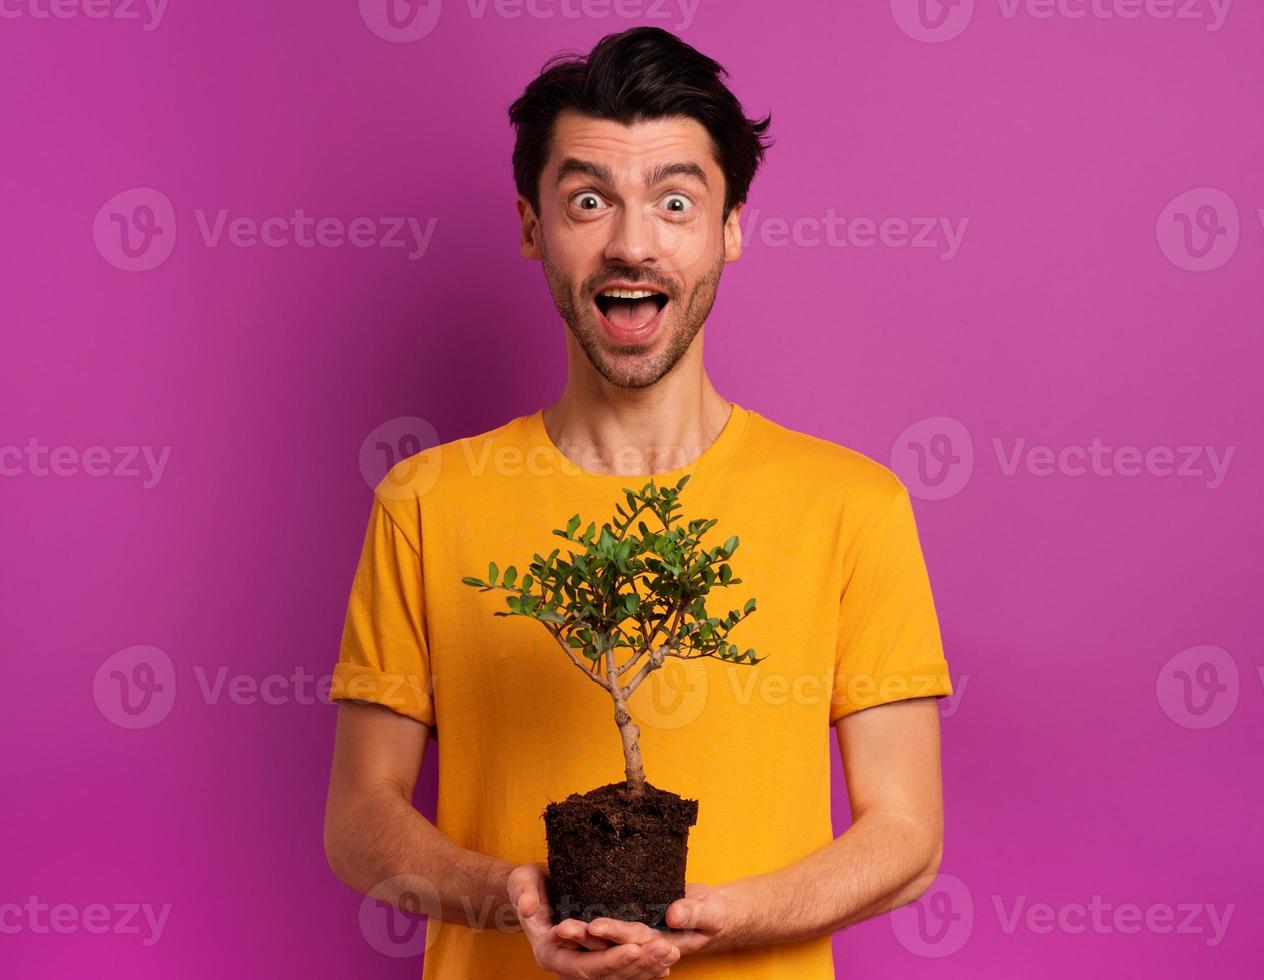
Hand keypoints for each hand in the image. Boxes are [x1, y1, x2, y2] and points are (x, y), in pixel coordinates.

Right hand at [508, 863, 680, 978]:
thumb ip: (523, 894)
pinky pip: (622, 970)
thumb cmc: (527, 885)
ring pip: (618, 976)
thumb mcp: (522, 882)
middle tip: (666, 948)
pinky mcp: (597, 958)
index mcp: (550, 954)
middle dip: (637, 963)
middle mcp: (568, 965)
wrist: (532, 892)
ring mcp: (583, 964)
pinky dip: (644, 968)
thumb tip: (528, 907)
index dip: (609, 959)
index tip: (634, 947)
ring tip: (673, 952)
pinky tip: (667, 963)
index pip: (582, 966)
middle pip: (606, 975)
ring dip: (647, 967)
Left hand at [558, 882, 733, 960]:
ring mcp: (636, 939)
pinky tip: (567, 928)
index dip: (615, 934)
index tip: (594, 925)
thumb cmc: (716, 914)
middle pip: (612, 945)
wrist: (715, 914)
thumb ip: (694, 913)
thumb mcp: (711, 912)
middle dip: (586, 938)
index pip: (634, 940)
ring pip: (604, 943)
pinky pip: (608, 936)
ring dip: (582, 937)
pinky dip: (589, 933)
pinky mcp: (631, 928)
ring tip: (559, 928)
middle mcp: (644, 945)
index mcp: (663, 944)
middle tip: (562, 928)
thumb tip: (673, 916)